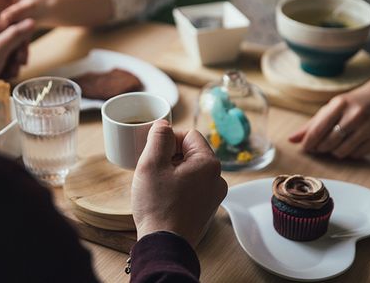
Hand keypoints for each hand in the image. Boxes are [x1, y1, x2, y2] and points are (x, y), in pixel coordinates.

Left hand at [0, 18, 34, 84]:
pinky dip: (4, 69)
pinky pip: (0, 61)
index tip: (20, 55)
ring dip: (11, 65)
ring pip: (7, 53)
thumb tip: (31, 21)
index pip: (14, 27)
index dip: (21, 42)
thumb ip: (16, 34)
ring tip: (7, 74)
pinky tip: (2, 77)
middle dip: (16, 56)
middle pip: (12, 41)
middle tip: (16, 67)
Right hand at [131, 120, 227, 247]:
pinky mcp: (207, 208)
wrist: (164, 245)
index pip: (189, 134)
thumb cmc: (158, 206)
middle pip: (191, 152)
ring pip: (190, 169)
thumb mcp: (151, 164)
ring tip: (158, 185)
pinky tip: (164, 197)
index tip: (155, 154)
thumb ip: (158, 137)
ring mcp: (214, 195)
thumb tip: (163, 124)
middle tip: (153, 171)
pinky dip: (178, 186)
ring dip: (173, 171)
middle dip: (170, 156)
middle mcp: (217, 178)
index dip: (169, 140)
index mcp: (209, 163)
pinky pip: (193, 186)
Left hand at [289, 75, 369, 158]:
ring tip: (334, 144)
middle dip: (320, 148)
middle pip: (329, 142)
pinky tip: (349, 144)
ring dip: (334, 152)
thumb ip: (311, 125)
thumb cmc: (351, 103)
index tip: (304, 148)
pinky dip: (349, 153)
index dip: (308, 142)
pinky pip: (356, 155)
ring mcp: (369, 127)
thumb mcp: (331, 108)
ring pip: (342, 151)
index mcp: (340, 104)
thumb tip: (291, 140)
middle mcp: (356, 115)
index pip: (318, 129)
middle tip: (319, 146)